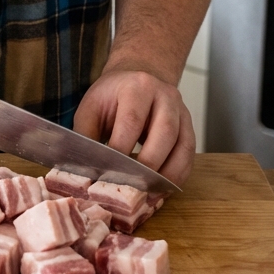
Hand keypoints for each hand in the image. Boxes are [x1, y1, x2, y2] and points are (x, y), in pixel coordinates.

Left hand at [73, 68, 195, 185]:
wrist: (137, 78)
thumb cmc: (112, 97)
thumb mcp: (92, 107)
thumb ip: (86, 135)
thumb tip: (83, 168)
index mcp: (137, 86)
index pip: (132, 120)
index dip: (121, 149)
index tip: (109, 172)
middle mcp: (165, 95)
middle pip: (164, 132)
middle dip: (148, 164)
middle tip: (132, 187)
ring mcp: (181, 111)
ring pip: (183, 146)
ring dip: (167, 174)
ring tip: (149, 195)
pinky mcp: (189, 128)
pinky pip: (189, 155)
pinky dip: (178, 175)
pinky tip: (162, 189)